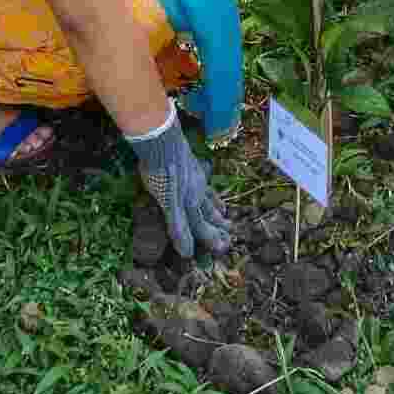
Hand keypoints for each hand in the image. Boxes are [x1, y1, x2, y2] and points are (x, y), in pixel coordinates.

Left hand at [139, 122, 230, 256]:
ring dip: (216, 207)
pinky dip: (208, 187)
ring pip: (208, 196)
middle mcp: (197, 192)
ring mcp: (195, 177)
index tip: (221, 249)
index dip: (210, 239)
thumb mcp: (169, 203)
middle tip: (230, 233)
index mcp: (192, 203)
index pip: (203, 226)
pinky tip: (205, 181)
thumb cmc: (164, 173)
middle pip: (209, 212)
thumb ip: (179, 227)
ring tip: (224, 212)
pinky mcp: (190, 165)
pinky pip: (203, 181)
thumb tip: (188, 253)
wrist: (163, 140)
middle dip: (218, 225)